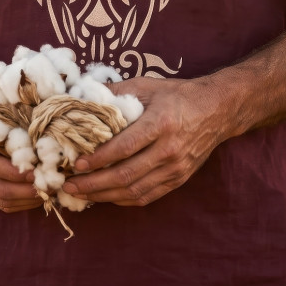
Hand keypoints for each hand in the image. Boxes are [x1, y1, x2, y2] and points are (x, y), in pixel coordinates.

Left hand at [62, 75, 231, 206]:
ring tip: (80, 194)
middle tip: (68, 185)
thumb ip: (115, 91)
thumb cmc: (177, 95)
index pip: (124, 148)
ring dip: (103, 195)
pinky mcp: (178, 180)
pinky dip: (123, 199)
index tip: (75, 165)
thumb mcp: (146, 86)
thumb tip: (80, 94)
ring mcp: (175, 169)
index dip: (98, 160)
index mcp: (160, 124)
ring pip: (134, 191)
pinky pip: (147, 196)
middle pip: (126, 175)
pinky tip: (105, 196)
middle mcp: (168, 150)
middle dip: (93, 184)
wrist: (217, 110)